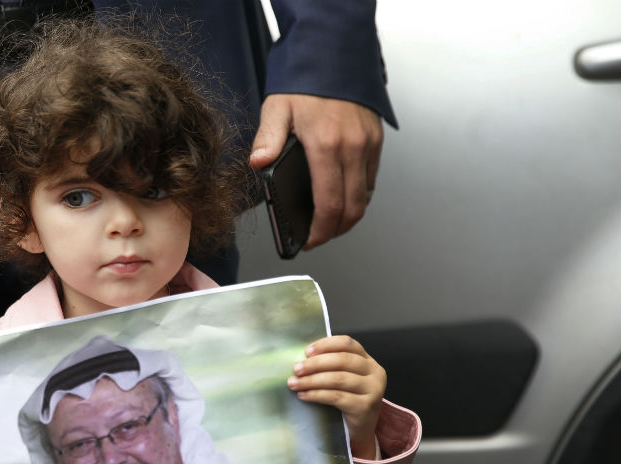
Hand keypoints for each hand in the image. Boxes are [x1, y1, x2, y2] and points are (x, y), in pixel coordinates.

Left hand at [249, 94, 383, 249]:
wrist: (335, 51)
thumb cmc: (306, 79)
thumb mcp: (277, 107)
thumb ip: (267, 139)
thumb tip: (258, 163)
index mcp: (326, 145)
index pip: (329, 204)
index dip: (321, 231)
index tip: (309, 241)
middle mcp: (353, 147)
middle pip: (353, 208)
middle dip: (336, 231)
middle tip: (318, 237)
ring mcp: (368, 144)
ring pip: (366, 196)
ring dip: (349, 215)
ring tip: (328, 221)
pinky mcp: (376, 140)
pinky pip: (371, 178)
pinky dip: (359, 195)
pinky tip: (342, 196)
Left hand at [287, 335, 384, 459]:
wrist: (360, 429)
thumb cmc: (348, 400)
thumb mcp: (344, 378)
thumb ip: (331, 366)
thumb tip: (302, 358)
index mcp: (368, 360)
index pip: (348, 343)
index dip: (326, 344)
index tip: (307, 351)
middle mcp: (374, 372)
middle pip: (342, 360)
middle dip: (315, 364)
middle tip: (296, 369)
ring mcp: (373, 390)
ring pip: (338, 379)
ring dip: (312, 380)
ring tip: (294, 383)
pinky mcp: (365, 406)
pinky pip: (336, 397)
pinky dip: (316, 395)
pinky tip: (303, 395)